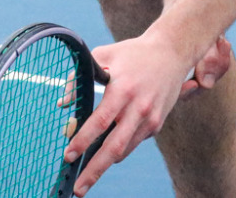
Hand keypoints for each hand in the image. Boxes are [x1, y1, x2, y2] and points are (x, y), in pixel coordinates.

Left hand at [65, 31, 225, 193]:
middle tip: (78, 189)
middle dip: (94, 170)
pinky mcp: (157, 124)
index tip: (68, 154)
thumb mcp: (104, 55)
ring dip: (105, 164)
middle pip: (114, 147)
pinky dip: (119, 148)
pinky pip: (133, 142)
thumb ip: (81, 77)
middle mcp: (138, 107)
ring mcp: (150, 118)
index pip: (100, 121)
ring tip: (87, 175)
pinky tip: (108, 148)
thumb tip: (63, 104)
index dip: (83, 140)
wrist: (172, 51)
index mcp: (123, 88)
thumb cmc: (132, 53)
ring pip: (124, 150)